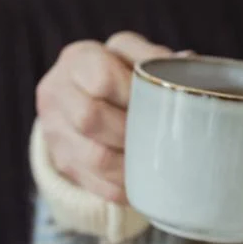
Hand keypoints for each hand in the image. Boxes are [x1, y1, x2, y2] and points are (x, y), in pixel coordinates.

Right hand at [36, 31, 172, 205]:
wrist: (79, 95)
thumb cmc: (119, 73)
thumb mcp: (133, 57)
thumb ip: (156, 60)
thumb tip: (189, 63)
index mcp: (78, 58)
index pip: (102, 78)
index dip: (133, 95)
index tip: (157, 103)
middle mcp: (57, 90)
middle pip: (90, 118)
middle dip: (131, 132)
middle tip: (158, 136)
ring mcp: (53, 129)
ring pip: (94, 157)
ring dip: (130, 164)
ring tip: (156, 163)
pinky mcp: (60, 160)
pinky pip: (94, 183)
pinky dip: (124, 187)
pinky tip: (144, 183)